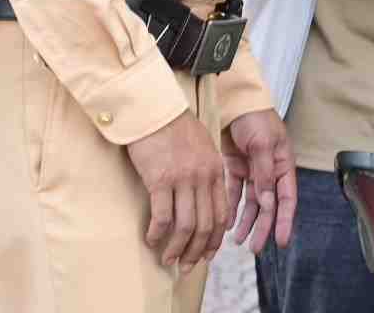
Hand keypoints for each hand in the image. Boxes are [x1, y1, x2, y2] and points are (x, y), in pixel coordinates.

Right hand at [126, 112, 228, 268]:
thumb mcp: (202, 148)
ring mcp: (183, 178)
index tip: (206, 254)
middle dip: (197, 250)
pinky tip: (151, 240)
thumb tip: (203, 199)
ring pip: (186, 225)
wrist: (154, 108)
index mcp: (216, 170)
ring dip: (177, 247)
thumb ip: (206, 172)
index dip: (214, 239)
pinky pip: (163, 216)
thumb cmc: (174, 128)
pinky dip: (158, 233)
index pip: (221, 213)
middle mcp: (203, 176)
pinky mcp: (160, 179)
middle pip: (205, 224)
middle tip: (187, 265)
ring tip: (169, 259)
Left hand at [221, 108, 297, 254]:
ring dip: (247, 221)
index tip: (280, 241)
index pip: (286, 198)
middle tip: (255, 248)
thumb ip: (264, 173)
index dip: (284, 221)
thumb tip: (267, 202)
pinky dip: (232, 207)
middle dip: (263, 227)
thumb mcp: (264, 143)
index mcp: (282, 164)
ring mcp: (252, 170)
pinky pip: (235, 192)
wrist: (234, 100)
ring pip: (252, 202)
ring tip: (238, 241)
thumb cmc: (256, 118)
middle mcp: (269, 170)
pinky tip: (228, 222)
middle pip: (268, 205)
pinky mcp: (235, 167)